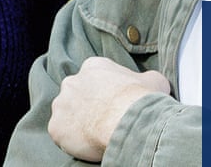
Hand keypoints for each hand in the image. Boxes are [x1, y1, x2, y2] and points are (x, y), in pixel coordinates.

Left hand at [48, 56, 170, 161]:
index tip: (114, 103)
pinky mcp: (56, 127)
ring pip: (66, 114)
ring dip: (77, 122)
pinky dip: (71, 140)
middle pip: (77, 94)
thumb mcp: (154, 81)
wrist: (128, 121)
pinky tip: (86, 143)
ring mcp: (61, 104)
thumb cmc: (141, 100)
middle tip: (103, 119)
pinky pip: (61, 134)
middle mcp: (72, 82)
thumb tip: (150, 82)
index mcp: (93, 67)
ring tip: (95, 133)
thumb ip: (146, 78)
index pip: (95, 77)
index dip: (106, 92)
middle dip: (87, 105)